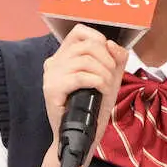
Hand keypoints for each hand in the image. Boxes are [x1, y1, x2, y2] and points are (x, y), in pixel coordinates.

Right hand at [43, 25, 129, 149]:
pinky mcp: (51, 89)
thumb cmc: (94, 106)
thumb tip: (111, 44)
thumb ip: (116, 57)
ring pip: (85, 61)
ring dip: (104, 73)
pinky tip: (101, 90)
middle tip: (111, 77)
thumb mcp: (111, 77)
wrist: (83, 134)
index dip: (99, 39)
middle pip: (86, 46)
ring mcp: (50, 75)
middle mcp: (54, 62)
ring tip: (107, 86)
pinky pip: (80, 77)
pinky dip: (97, 82)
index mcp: (63, 56)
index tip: (108, 58)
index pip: (80, 32)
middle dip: (107, 60)